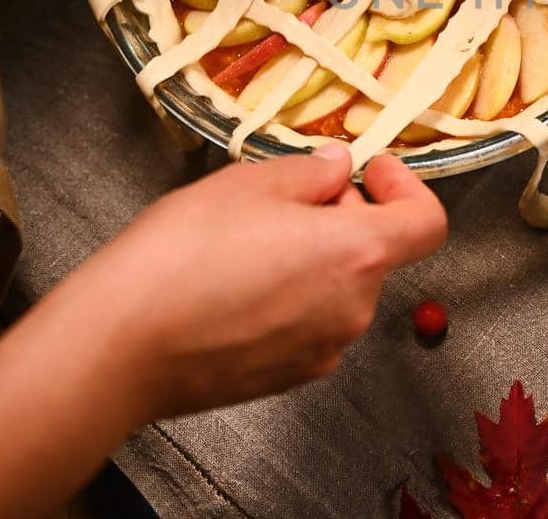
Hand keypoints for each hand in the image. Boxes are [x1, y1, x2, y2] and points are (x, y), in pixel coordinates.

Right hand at [70, 143, 445, 418]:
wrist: (119, 345)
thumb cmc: (180, 257)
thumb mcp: (247, 183)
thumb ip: (309, 172)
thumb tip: (337, 169)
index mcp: (358, 254)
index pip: (427, 222)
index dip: (407, 188)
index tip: (374, 170)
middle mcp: (353, 310)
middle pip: (375, 252)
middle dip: (342, 216)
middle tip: (284, 196)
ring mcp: (321, 350)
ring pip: (338, 289)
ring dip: (313, 258)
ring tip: (246, 240)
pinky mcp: (287, 378)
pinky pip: (308, 324)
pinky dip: (289, 298)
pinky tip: (234, 284)